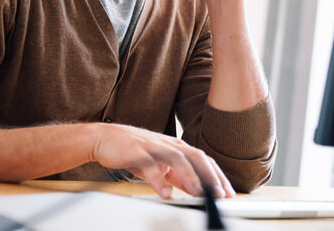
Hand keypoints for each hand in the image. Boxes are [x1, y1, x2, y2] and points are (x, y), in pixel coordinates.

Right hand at [89, 123, 234, 199]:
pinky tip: (165, 194)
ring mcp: (154, 147)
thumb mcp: (161, 165)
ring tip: (199, 193)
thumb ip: (178, 176)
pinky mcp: (137, 152)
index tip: (227, 192)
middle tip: (219, 193)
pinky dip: (159, 180)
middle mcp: (169, 144)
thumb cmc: (135, 151)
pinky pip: (150, 166)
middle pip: (196, 157)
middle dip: (210, 176)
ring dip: (190, 177)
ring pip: (177, 159)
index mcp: (177, 147)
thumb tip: (197, 190)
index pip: (203, 160)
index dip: (217, 175)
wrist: (106, 138)